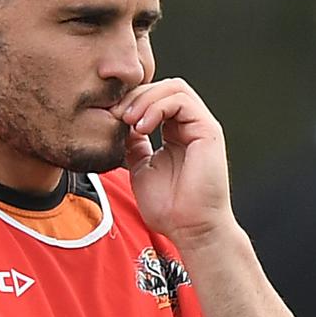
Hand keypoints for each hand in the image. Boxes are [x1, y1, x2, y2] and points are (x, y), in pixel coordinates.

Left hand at [110, 78, 234, 245]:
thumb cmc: (168, 207)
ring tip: (127, 120)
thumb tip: (118, 123)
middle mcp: (190, 126)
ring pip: (173, 88)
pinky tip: (141, 127)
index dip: (130, 102)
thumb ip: (133, 144)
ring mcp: (200, 126)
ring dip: (144, 99)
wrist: (189, 228)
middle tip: (114, 115)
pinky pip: (182, 100)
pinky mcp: (208, 130)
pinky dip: (156, 107)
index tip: (108, 118)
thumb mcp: (139, 167)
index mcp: (175, 133)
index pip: (154, 100)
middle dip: (134, 97)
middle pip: (162, 88)